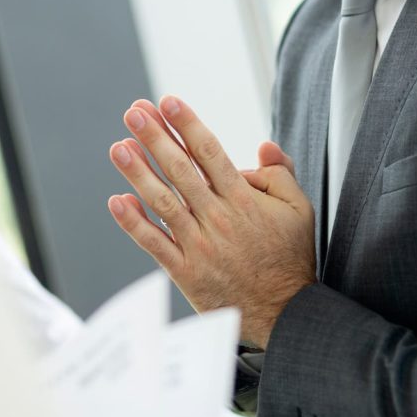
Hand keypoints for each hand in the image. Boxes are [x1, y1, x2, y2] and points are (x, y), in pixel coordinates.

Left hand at [107, 95, 314, 347]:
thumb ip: (281, 175)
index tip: (167, 101)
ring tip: (118, 146)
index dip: (187, 125)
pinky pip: (154, 244)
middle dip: (155, 137)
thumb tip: (262, 146)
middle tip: (133, 111)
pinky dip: (133, 223)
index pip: (210, 153)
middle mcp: (218, 218)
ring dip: (137, 172)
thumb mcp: (300, 211)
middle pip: (180, 170)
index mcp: (243, 200)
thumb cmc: (290, 259)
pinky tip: (117, 200)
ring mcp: (199, 246)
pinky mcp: (185, 271)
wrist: (283, 315)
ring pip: (162, 202)